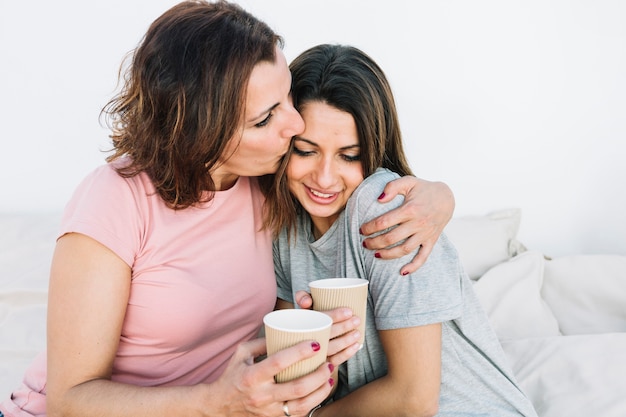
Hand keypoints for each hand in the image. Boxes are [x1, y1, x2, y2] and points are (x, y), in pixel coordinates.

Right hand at [211, 337, 334, 416]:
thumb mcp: (241, 353)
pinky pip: (299, 413)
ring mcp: (269, 411)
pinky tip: (322, 390)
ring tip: (329, 376)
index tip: (316, 343)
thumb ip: (262, 341)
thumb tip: (286, 330)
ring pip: (302, 404)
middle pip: (296, 387)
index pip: (279, 362)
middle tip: (328, 362)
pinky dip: (314, 401)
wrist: (220, 407)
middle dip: (318, 375)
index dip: (299, 352)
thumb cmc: (233, 375)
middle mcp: (261, 395)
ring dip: (321, 390)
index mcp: (252, 376)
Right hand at [295, 291, 360, 367]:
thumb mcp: (300, 307)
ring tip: (357, 333)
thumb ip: (302, 297)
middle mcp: (304, 341)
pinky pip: (333, 361)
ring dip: (346, 341)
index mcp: (300, 325)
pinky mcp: (318, 364)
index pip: (318, 320)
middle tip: (357, 320)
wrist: (289, 344)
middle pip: (327, 334)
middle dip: (344, 327)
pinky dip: (346, 354)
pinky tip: (355, 346)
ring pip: (331, 349)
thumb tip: (307, 302)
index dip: (334, 315)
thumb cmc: (301, 321)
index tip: (349, 311)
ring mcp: (311, 355)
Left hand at [359, 176, 454, 274]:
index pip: (384, 222)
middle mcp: (418, 223)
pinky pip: (423, 257)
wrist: (447, 197)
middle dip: (374, 243)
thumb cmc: (423, 189)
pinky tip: (402, 272)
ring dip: (388, 255)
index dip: (370, 228)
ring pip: (404, 249)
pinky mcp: (431, 241)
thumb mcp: (408, 182)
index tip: (361, 230)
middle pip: (391, 238)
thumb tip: (379, 199)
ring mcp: (425, 234)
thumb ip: (392, 187)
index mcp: (410, 209)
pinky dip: (413, 267)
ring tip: (376, 255)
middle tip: (364, 243)